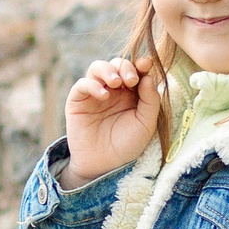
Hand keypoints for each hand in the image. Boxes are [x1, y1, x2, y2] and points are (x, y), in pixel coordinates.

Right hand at [63, 54, 159, 184]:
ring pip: (98, 67)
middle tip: (131, 80)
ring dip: (108, 70)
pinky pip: (82, 84)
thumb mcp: (146, 124)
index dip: (140, 64)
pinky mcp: (78, 100)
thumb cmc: (127, 145)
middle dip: (125, 67)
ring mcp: (95, 93)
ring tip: (116, 82)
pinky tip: (103, 96)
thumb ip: (150, 100)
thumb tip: (148, 76)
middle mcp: (113, 89)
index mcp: (132, 92)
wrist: (105, 165)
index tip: (147, 64)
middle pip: (117, 64)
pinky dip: (92, 85)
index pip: (136, 70)